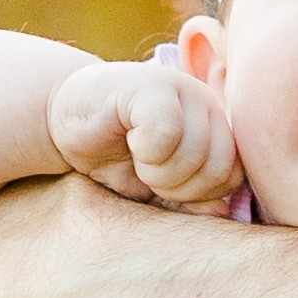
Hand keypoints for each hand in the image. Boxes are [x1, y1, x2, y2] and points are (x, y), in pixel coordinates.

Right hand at [47, 61, 240, 208]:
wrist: (64, 117)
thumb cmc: (113, 155)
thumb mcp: (157, 186)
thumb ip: (191, 199)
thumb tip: (218, 213)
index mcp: (217, 128)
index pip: (233, 176)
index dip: (198, 196)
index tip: (164, 189)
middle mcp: (207, 104)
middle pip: (218, 168)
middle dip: (179, 188)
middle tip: (148, 175)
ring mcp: (183, 89)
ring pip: (194, 153)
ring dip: (158, 172)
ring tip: (138, 159)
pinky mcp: (151, 84)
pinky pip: (166, 132)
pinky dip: (145, 151)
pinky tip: (129, 141)